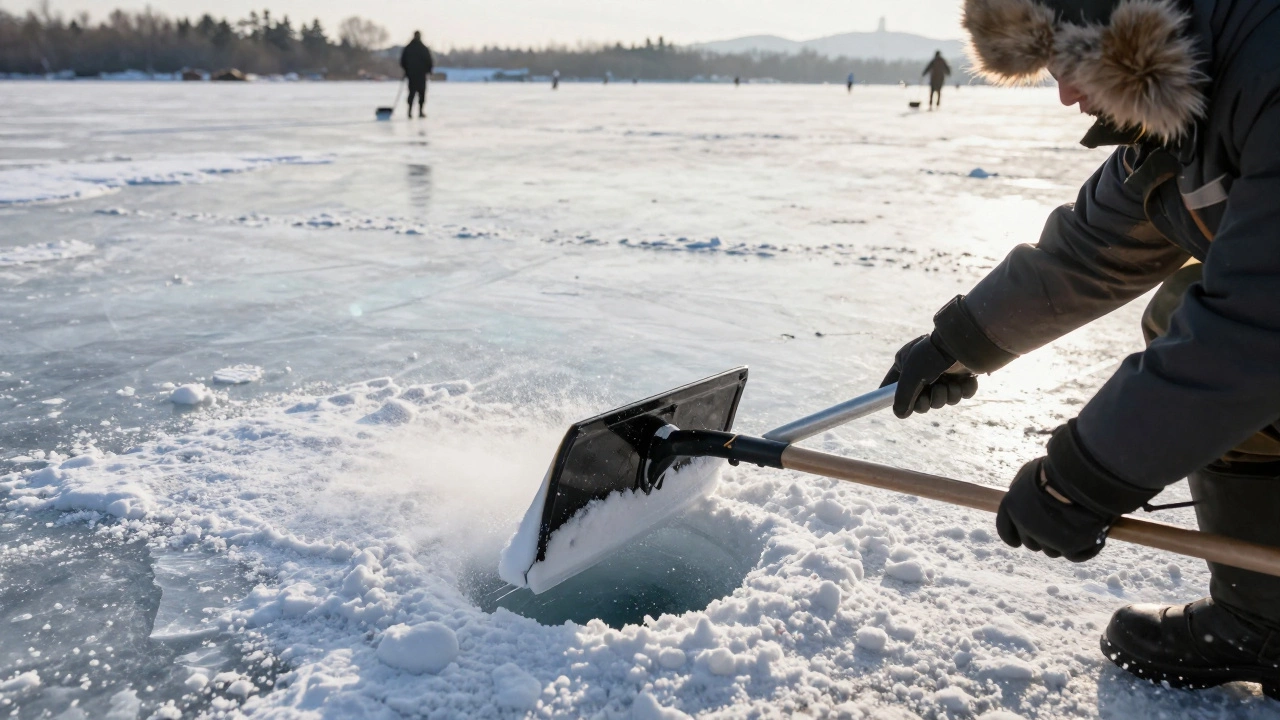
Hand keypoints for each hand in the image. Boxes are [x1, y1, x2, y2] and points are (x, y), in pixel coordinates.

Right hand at [880, 335, 977, 418]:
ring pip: (941, 400)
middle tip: (930, 396)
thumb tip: (900, 414)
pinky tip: (962, 382)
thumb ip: (902, 398)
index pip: (893, 384)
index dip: (891, 395)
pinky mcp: (963, 378)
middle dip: (927, 401)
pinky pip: (960, 395)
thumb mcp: (911, 376)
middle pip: (920, 400)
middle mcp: (924, 370)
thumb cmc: (933, 355)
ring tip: (949, 385)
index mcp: (907, 364)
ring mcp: (944, 374)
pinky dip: (962, 391)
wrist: (965, 342)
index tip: (890, 405)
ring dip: (946, 396)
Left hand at [996, 458, 1114, 561]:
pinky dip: (1084, 549)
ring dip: (1062, 542)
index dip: (1013, 536)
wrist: (1082, 475)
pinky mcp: (1070, 548)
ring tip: (1077, 524)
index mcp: (1011, 506)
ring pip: (1052, 550)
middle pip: (1031, 543)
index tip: (1018, 540)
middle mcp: (1025, 525)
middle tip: (1058, 523)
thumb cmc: (1057, 469)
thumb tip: (1026, 501)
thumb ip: (1024, 491)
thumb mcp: (1031, 473)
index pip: (1005, 531)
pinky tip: (1092, 538)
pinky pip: (1075, 555)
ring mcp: (1047, 539)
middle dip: (1042, 536)